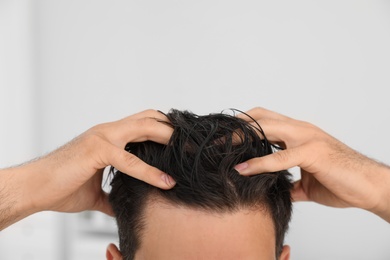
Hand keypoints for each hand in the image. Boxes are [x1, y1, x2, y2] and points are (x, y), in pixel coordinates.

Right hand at [0, 110, 174, 229]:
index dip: (163, 129)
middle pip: (149, 119)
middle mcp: (108, 131)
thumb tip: (124, 206)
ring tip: (188, 153)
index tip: (183, 143)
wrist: (34, 188)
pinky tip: (165, 182)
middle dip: (173, 129)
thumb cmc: (62, 186)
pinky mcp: (96, 151)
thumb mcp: (96, 193)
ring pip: (143, 128)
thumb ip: (113, 194)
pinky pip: (130, 160)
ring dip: (168, 139)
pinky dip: (150, 172)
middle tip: (194, 144)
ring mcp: (102, 138)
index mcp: (109, 137)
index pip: (143, 123)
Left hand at [234, 107, 389, 221]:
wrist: (371, 186)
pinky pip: (280, 157)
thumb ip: (288, 181)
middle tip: (213, 140)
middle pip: (260, 118)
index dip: (242, 125)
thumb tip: (273, 190)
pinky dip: (258, 163)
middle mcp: (300, 129)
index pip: (264, 120)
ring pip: (267, 128)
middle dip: (235, 127)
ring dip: (241, 138)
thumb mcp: (307, 181)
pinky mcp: (313, 153)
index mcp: (298, 133)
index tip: (223, 137)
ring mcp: (307, 138)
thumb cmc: (342, 180)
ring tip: (220, 149)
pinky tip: (242, 169)